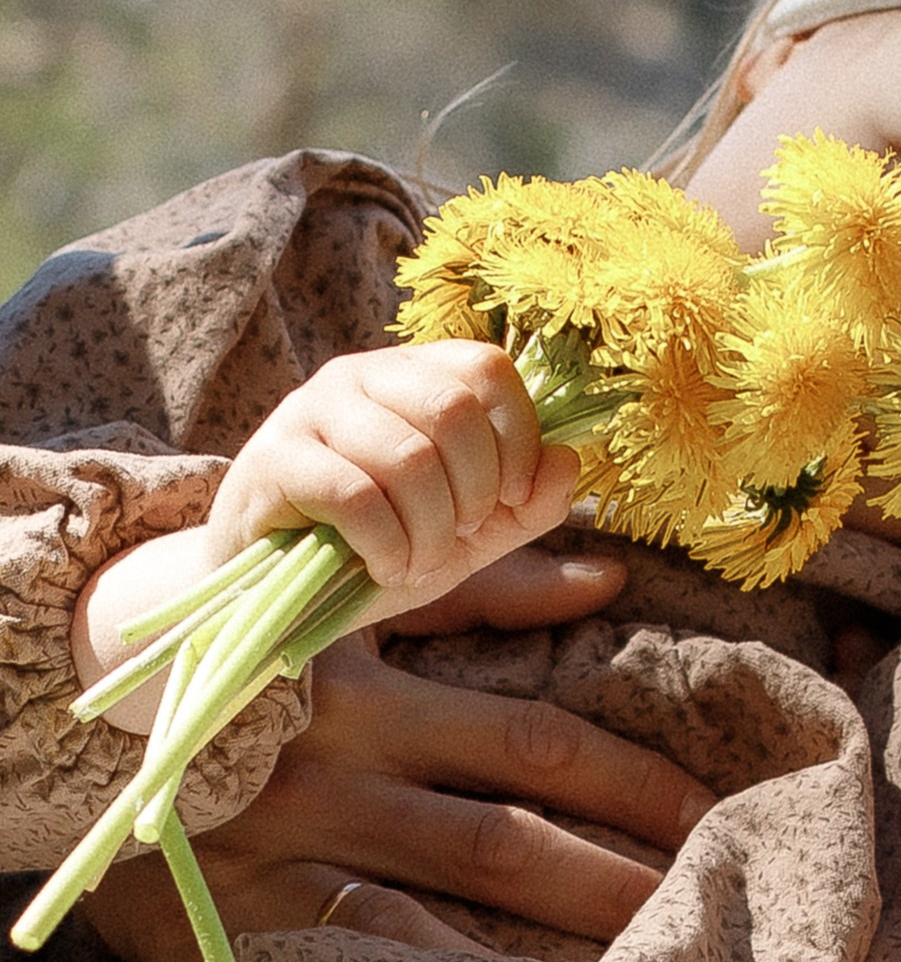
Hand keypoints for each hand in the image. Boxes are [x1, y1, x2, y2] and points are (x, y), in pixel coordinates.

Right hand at [71, 344, 583, 714]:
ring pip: (407, 457)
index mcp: (414, 376)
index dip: (518, 439)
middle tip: (455, 537)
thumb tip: (569, 461)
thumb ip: (529, 504)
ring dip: (429, 530)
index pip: (489, 368)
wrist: (274, 593)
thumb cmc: (378, 550)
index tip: (510, 501)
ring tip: (416, 562)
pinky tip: (382, 568)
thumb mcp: (470, 535)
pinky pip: (355, 496)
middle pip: (453, 412)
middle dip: (474, 493)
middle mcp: (360, 376)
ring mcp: (309, 412)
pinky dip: (387, 545)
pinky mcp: (271, 461)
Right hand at [74, 552, 716, 961]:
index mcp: (380, 697)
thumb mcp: (352, 614)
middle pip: (511, 844)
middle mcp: (344, 778)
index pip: (540, 745)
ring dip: (548, 956)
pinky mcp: (246, 929)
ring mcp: (292, 858)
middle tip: (722, 922)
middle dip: (619, 884)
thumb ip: (480, 588)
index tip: (721, 817)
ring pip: (444, 917)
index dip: (638, 784)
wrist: (85, 744)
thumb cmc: (253, 679)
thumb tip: (607, 576)